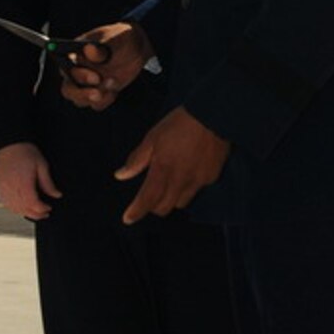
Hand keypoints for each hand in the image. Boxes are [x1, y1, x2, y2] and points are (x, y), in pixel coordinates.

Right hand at [0, 141, 62, 220]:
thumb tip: (57, 195)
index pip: (33, 203)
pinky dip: (15, 209)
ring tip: (36, 212)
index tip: (49, 207)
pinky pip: (6, 204)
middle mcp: (12, 187)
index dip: (42, 208)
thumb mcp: (41, 165)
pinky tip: (23, 208)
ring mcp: (4, 189)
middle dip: (36, 214)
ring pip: (14, 208)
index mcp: (23, 182)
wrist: (9, 144)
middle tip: (45, 213)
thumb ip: (48, 183)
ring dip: (26, 213)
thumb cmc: (26, 152)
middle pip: (24, 208)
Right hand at [59, 22, 150, 110]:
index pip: (65, 67)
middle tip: (98, 92)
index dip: (77, 75)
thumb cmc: (119, 39)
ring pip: (80, 100)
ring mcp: (86, 84)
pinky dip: (106, 100)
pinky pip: (96, 105)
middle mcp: (76, 71)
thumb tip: (90, 50)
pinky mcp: (98, 93)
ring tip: (113, 81)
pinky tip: (114, 89)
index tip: (95, 77)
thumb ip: (101, 47)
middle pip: (68, 90)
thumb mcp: (113, 39)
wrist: (134, 49)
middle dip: (82, 93)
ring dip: (97, 96)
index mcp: (73, 54)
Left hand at [114, 107, 229, 221]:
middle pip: (164, 207)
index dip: (136, 212)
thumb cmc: (179, 123)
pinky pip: (196, 190)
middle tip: (149, 196)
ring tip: (170, 182)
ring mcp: (198, 181)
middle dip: (154, 206)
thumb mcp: (153, 137)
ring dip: (172, 198)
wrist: (213, 114)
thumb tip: (120, 176)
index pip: (147, 199)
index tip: (128, 219)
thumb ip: (137, 159)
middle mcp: (181, 180)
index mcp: (163, 169)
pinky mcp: (211, 177)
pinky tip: (189, 171)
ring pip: (181, 203)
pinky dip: (188, 187)